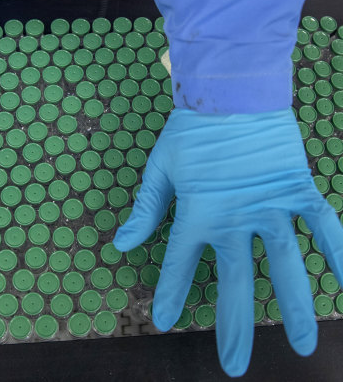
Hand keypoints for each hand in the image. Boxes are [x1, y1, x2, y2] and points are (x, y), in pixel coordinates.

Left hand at [113, 108, 342, 376]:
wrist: (230, 89)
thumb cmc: (191, 130)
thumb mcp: (159, 169)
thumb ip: (145, 210)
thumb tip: (120, 245)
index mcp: (196, 213)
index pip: (178, 264)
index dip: (170, 293)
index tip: (164, 322)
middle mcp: (234, 218)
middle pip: (236, 281)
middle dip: (234, 325)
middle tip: (235, 366)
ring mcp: (270, 206)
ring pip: (285, 264)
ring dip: (294, 306)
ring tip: (302, 346)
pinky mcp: (297, 188)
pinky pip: (323, 223)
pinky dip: (338, 249)